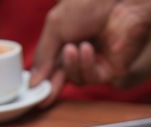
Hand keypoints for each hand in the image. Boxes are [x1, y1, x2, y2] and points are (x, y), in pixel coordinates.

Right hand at [30, 0, 150, 106]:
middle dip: (53, 84)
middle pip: (64, 78)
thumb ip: (44, 55)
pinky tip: (86, 49)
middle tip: (42, 92)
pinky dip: (87, 64)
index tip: (32, 93)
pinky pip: (93, 77)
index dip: (42, 80)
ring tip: (71, 48)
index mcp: (67, 40)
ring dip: (71, 66)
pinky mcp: (113, 69)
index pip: (52, 66)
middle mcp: (83, 53)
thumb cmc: (88, 4)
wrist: (118, 1)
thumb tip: (33, 82)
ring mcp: (99, 62)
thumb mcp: (56, 26)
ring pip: (77, 80)